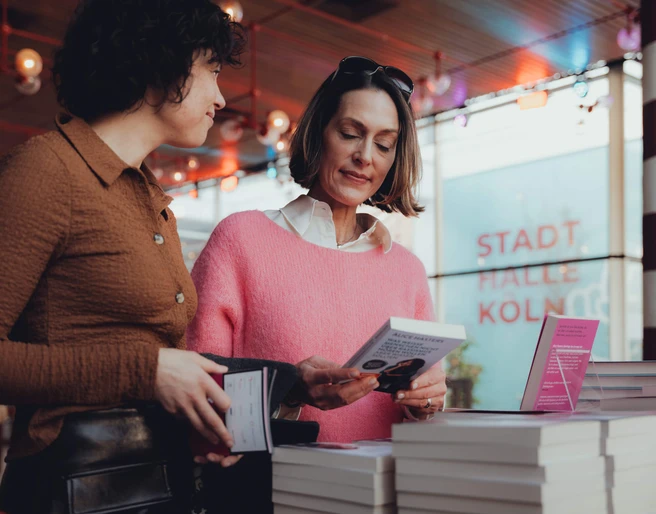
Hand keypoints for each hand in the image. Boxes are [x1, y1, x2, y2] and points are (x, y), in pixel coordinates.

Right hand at [155, 349, 240, 465]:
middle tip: (229, 442)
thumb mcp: (194, 357)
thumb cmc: (172, 360)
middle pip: (211, 420)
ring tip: (215, 441)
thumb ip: (211, 366)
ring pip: (198, 425)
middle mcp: (194, 397)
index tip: (228, 409)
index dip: (227, 406)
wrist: (147, 367)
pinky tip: (195, 426)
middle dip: (222, 433)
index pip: (222, 401)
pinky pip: (184, 420)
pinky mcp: (171, 411)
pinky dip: (190, 424)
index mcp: (203, 382)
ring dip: (208, 435)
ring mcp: (182, 406)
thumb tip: (224, 370)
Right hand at [293, 355, 378, 409]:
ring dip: (361, 392)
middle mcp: (315, 393)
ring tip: (373, 384)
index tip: (357, 372)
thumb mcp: (314, 361)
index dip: (343, 374)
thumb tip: (349, 369)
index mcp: (310, 378)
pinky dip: (356, 396)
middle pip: (340, 393)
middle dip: (359, 387)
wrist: (291, 387)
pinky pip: (344, 403)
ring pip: (344, 400)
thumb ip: (331, 365)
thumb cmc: (303, 371)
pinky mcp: (326, 407)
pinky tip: (365, 389)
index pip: (328, 376)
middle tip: (372, 379)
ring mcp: (320, 402)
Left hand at [393, 363, 446, 418]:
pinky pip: (421, 409)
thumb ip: (414, 373)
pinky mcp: (434, 408)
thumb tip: (401, 377)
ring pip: (422, 402)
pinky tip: (402, 402)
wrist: (429, 385)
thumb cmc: (422, 375)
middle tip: (398, 394)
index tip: (411, 385)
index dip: (420, 382)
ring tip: (397, 398)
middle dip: (410, 394)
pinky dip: (410, 405)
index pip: (430, 379)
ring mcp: (439, 399)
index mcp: (439, 375)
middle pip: (425, 393)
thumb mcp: (420, 371)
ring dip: (408, 401)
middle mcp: (441, 387)